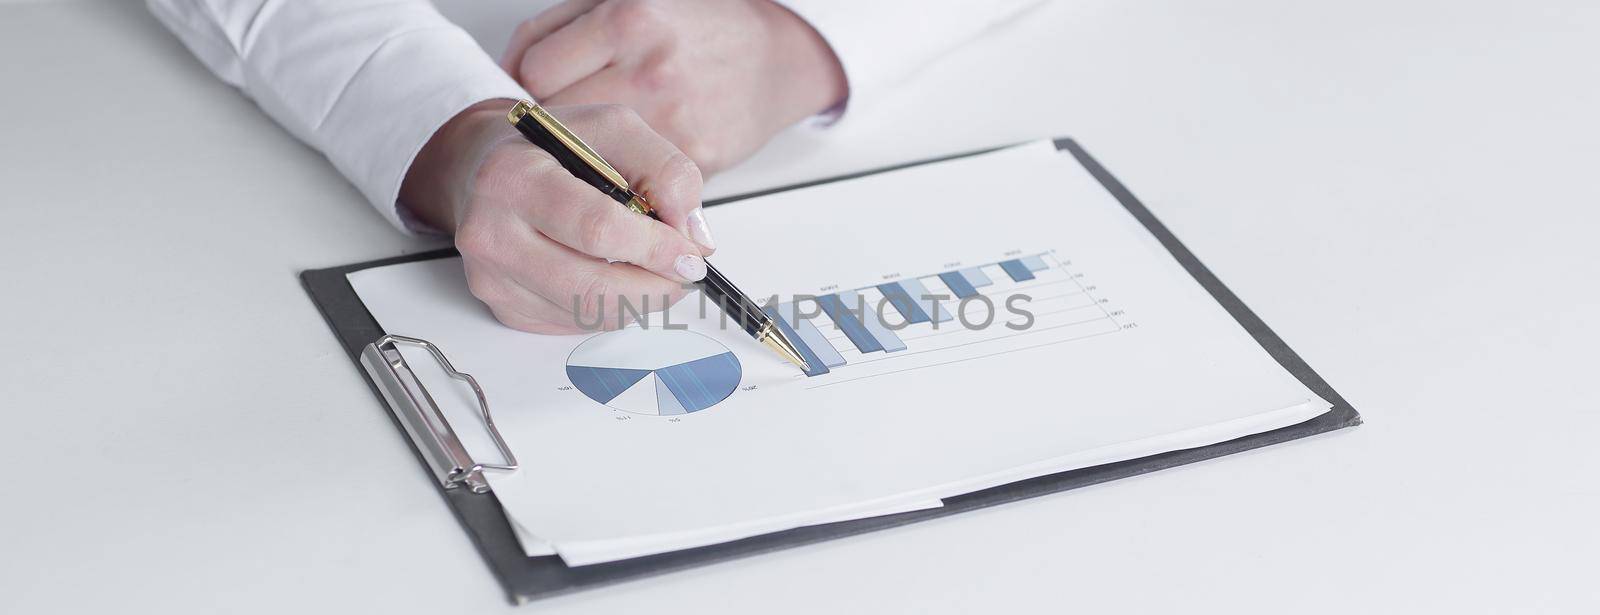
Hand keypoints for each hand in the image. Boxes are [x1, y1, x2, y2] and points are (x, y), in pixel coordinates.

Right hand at [400, 100, 716, 332]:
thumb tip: (691, 233)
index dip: (654, 249)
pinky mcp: (504, 307)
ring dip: (637, 301)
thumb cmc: (551, 148)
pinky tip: (614, 275)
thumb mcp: (613, 128)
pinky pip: (573, 323)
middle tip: (685, 275)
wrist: (482, 167)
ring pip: (587, 314)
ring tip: (658, 273)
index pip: (596, 229)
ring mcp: (492, 277)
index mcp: (514, 177)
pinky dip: (608, 306)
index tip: (690, 255)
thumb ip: (663, 170)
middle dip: (653, 288)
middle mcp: (490, 232)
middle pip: (590, 287)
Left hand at [500, 0, 847, 173]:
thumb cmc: (697, 29)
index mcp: (626, 20)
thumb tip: (509, 72)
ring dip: (585, 167)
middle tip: (556, 136)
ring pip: (593, 163)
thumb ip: (558, 28)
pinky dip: (628, 183)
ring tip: (593, 156)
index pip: (535, 72)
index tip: (537, 100)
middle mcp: (649, 69)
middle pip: (559, 124)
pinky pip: (638, 184)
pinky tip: (635, 167)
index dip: (527, 89)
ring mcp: (674, 117)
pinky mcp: (697, 157)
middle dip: (551, 134)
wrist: (775, 58)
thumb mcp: (624, 0)